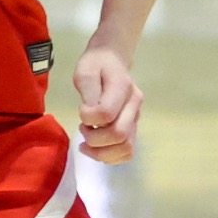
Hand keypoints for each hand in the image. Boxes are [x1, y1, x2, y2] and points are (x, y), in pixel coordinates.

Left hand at [72, 46, 143, 163]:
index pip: (107, 113)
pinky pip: (127, 151)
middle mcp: (134, 105)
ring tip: (86, 144)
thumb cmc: (96, 64)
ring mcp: (136, 118)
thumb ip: (88, 91)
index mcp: (123, 87)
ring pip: (126, 148)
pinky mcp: (133, 128)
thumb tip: (90, 116)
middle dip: (94, 139)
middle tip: (82, 129)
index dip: (88, 118)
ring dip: (102, 152)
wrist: (112, 60)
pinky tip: (97, 150)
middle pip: (119, 135)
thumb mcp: (85, 70)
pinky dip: (111, 157)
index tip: (81, 110)